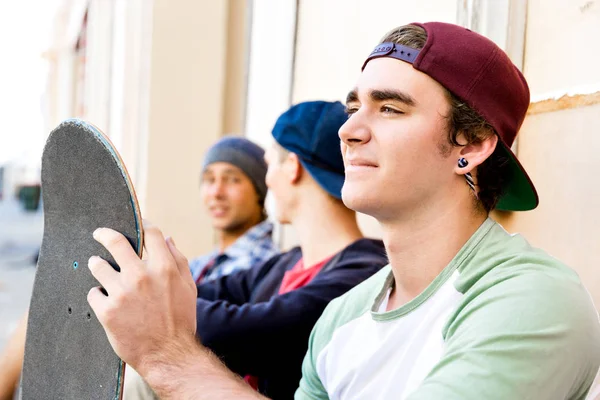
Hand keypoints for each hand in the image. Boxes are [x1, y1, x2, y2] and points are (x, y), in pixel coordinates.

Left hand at [87, 221, 196, 375]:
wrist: (169, 354)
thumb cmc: (181, 320)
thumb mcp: (188, 287)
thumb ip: (178, 260)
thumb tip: (167, 239)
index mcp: (164, 268)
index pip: (150, 233)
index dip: (143, 224)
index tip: (137, 224)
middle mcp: (141, 276)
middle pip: (116, 242)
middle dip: (105, 234)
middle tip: (99, 233)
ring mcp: (122, 293)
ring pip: (98, 266)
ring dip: (97, 264)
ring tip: (97, 266)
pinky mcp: (107, 311)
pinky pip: (93, 293)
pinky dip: (98, 294)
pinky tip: (105, 299)